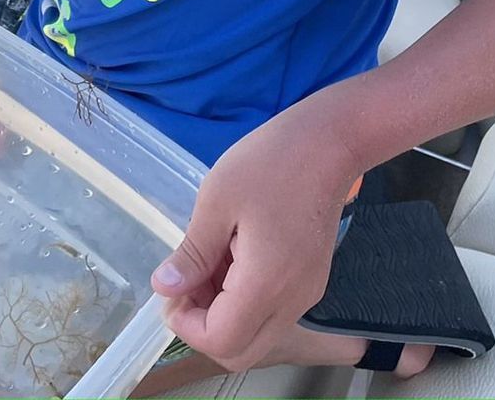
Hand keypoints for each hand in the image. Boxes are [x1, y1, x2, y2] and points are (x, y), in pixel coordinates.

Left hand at [151, 105, 358, 372]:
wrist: (330, 142)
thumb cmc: (271, 162)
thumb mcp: (217, 200)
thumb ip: (192, 253)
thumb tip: (164, 287)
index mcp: (266, 284)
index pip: (221, 341)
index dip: (186, 325)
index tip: (172, 287)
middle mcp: (291, 301)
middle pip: (241, 351)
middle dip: (203, 327)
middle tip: (187, 282)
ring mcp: (306, 294)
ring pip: (257, 334)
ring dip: (223, 313)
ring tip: (207, 261)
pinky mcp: (311, 281)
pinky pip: (272, 312)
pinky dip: (245, 300)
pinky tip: (233, 255)